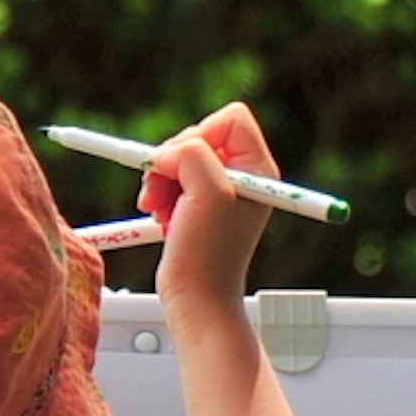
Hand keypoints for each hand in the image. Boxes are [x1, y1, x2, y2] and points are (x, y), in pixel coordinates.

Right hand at [146, 100, 277, 326]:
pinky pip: (169, 178)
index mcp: (257, 169)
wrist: (196, 296)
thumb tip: (168, 151)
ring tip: (159, 210)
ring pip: (178, 156)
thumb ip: (192, 154)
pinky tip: (161, 218)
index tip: (187, 165)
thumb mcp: (208, 193)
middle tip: (162, 193)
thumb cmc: (209, 254)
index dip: (202, 134)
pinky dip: (158, 194)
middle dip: (172, 162)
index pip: (231, 119)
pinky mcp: (196, 203)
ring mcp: (218, 190)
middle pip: (198, 136)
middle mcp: (241, 176)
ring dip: (160, 180)